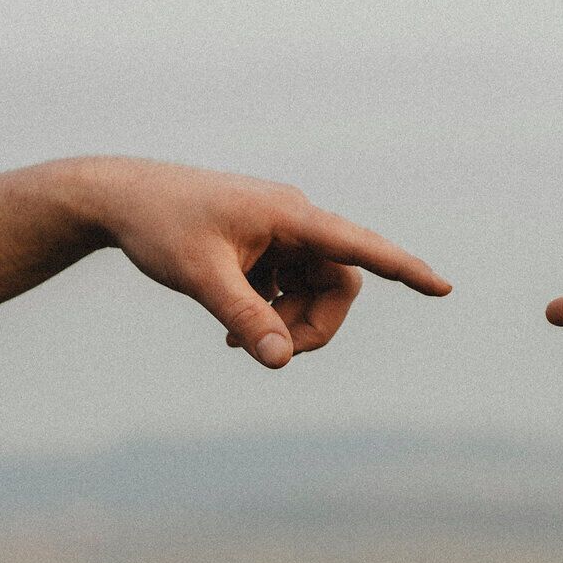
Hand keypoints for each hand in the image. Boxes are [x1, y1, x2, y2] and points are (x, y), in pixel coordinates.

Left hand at [80, 157, 450, 367]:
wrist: (119, 200)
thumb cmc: (159, 228)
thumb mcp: (202, 278)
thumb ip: (245, 319)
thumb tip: (280, 362)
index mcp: (289, 214)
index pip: (359, 246)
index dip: (404, 269)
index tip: (442, 287)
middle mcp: (293, 219)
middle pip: (337, 285)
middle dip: (312, 326)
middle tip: (269, 352)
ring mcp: (280, 233)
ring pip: (313, 292)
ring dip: (287, 324)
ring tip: (238, 342)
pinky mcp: (264, 246)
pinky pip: (289, 289)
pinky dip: (271, 315)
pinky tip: (234, 332)